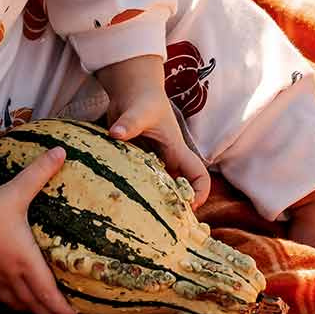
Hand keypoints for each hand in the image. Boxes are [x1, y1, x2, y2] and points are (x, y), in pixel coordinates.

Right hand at [0, 147, 77, 313]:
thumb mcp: (18, 189)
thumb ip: (41, 171)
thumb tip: (62, 151)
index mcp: (25, 259)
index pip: (47, 292)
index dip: (61, 308)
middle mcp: (11, 273)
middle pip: (34, 303)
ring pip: (17, 302)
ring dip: (32, 310)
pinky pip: (0, 295)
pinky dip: (12, 302)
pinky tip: (14, 299)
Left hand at [107, 85, 210, 207]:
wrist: (131, 90)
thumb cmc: (142, 99)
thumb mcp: (138, 112)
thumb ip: (129, 123)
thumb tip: (115, 134)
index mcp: (177, 150)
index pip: (198, 175)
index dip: (199, 192)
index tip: (188, 205)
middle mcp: (168, 159)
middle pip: (180, 189)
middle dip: (174, 207)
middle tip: (159, 223)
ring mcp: (153, 162)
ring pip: (160, 188)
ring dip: (153, 201)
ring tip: (139, 219)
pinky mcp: (137, 162)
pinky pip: (141, 181)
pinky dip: (135, 191)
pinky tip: (121, 201)